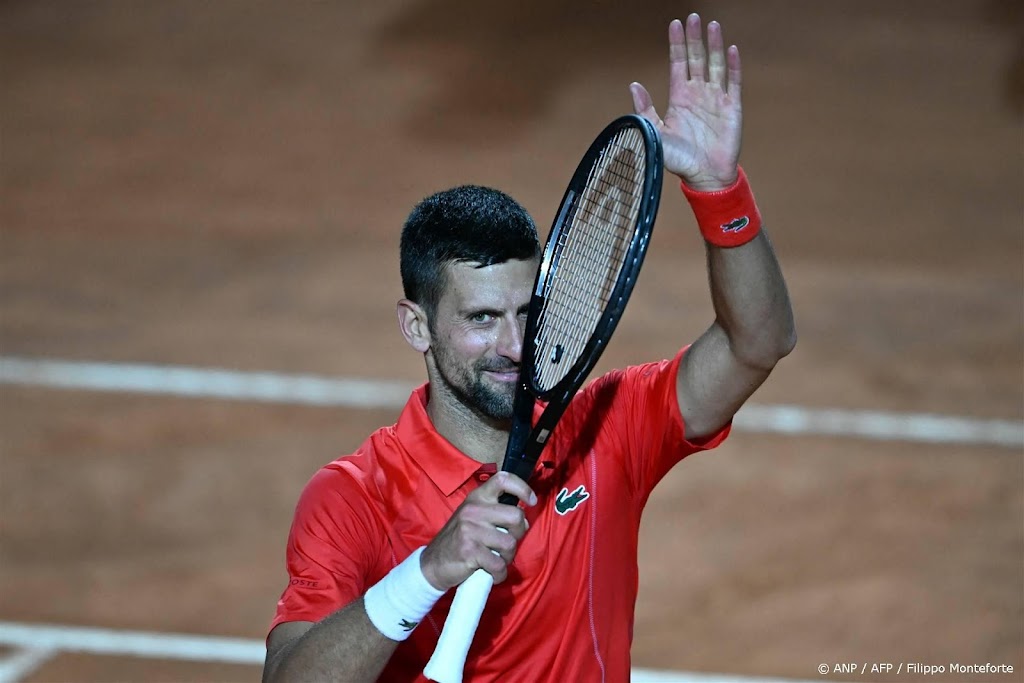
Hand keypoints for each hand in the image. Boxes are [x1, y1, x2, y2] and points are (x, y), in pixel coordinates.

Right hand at [420, 472, 535, 589]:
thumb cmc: (459, 540)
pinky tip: (491, 573)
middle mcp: (474, 510)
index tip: (531, 501)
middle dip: (518, 534)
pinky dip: (499, 574)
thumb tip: (523, 521)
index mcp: (477, 498)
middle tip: (506, 544)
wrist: (433, 563)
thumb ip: (496, 514)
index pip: (503, 480)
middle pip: (516, 516)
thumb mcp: (474, 518)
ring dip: (507, 558)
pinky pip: (499, 564)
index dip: (523, 488)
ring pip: (510, 544)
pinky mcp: (469, 551)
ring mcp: (470, 529)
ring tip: (495, 559)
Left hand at [630, 14, 742, 190]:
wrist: (702, 176)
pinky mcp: (731, 107)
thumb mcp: (655, 132)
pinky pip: (733, 82)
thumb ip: (645, 109)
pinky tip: (730, 49)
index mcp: (679, 98)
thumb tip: (633, 85)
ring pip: (715, 65)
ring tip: (712, 25)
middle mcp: (697, 94)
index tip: (674, 25)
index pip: (678, 64)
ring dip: (714, 45)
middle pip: (696, 59)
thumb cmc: (678, 159)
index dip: (676, 44)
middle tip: (692, 17)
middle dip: (694, 38)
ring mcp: (715, 99)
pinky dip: (732, 66)